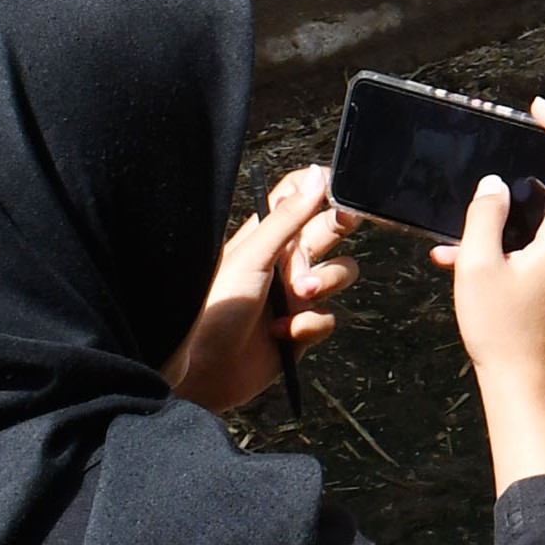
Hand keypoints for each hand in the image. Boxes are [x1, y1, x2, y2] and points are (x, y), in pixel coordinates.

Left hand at [167, 166, 360, 413]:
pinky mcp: (301, 330)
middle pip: (329, 228)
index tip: (338, 191)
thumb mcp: (253, 255)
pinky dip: (308, 325)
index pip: (299, 196)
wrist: (201, 370)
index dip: (321, 187)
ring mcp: (295, 294)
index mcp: (268, 235)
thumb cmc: (215, 307)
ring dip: (326, 281)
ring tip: (299, 294)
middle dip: (340, 226)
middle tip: (342, 223)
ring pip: (339, 272)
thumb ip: (288, 217)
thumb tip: (316, 174)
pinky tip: (280, 333)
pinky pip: (327, 318)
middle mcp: (285, 260)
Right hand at [432, 102, 544, 492]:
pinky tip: (468, 251)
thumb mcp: (478, 267)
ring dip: (518, 203)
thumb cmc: (502, 331)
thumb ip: (483, 216)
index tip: (535, 108)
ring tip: (469, 215)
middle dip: (537, 157)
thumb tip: (493, 184)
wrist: (526, 386)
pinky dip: (519, 231)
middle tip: (502, 144)